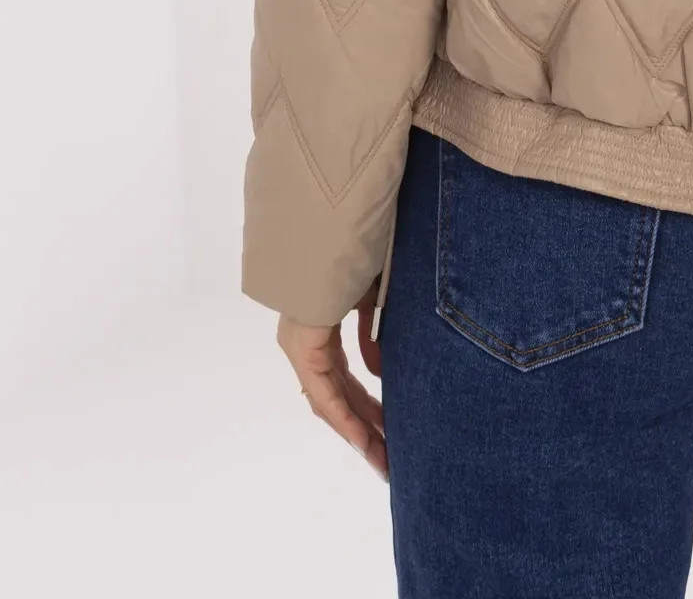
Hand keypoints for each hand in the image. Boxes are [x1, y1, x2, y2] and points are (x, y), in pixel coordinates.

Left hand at [277, 276, 386, 478]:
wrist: (333, 230)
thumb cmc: (356, 257)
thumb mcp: (372, 302)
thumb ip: (373, 339)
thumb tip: (378, 374)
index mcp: (320, 333)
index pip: (344, 384)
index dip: (366, 412)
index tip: (389, 434)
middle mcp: (307, 346)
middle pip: (339, 400)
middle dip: (367, 432)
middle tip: (390, 460)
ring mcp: (302, 349)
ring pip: (331, 404)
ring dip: (358, 435)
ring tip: (383, 463)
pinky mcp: (304, 348)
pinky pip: (325, 394)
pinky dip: (347, 419)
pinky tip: (365, 443)